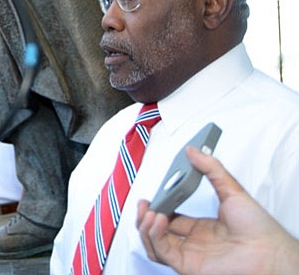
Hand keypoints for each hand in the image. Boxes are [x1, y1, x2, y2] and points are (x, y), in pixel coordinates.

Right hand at [136, 146, 298, 274]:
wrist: (270, 251)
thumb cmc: (259, 228)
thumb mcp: (232, 190)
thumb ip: (211, 168)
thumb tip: (192, 151)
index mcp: (203, 228)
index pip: (172, 219)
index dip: (160, 208)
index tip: (153, 196)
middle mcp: (194, 243)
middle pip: (158, 232)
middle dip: (146, 217)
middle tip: (144, 204)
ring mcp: (190, 255)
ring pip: (155, 244)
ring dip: (146, 227)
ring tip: (149, 211)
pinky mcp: (188, 266)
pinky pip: (161, 253)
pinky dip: (154, 236)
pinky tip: (159, 220)